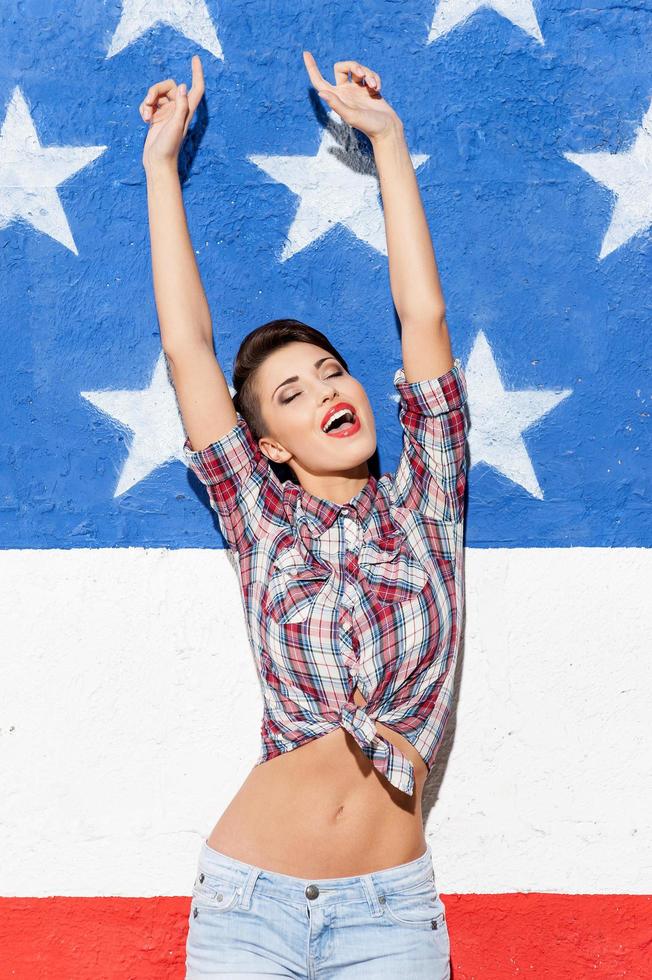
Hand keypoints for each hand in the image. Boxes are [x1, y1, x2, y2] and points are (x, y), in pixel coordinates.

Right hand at [140, 54, 204, 170]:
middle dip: (155, 90)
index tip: (194, 58)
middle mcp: (178, 110)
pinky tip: (144, 119)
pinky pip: (149, 104)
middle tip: (149, 102)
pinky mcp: (156, 118)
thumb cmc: (168, 148)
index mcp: (186, 111)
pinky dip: (144, 108)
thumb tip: (183, 86)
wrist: (157, 163)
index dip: (197, 73)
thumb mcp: (175, 126)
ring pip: (156, 94)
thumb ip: (181, 106)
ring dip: (147, 101)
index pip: (196, 88)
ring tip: (145, 116)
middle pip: (168, 86)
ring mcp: (166, 113)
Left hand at [302, 51, 401, 142]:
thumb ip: (336, 104)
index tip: (306, 53)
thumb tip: (321, 93)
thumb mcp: (351, 116)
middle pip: (341, 67)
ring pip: (357, 69)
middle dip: (352, 65)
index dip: (312, 68)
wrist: (387, 129)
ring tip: (374, 86)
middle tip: (362, 74)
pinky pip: (370, 75)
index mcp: (336, 98)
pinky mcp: (368, 89)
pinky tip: (378, 89)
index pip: (319, 81)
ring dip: (368, 73)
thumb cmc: (369, 126)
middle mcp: (344, 92)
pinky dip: (375, 78)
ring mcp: (357, 90)